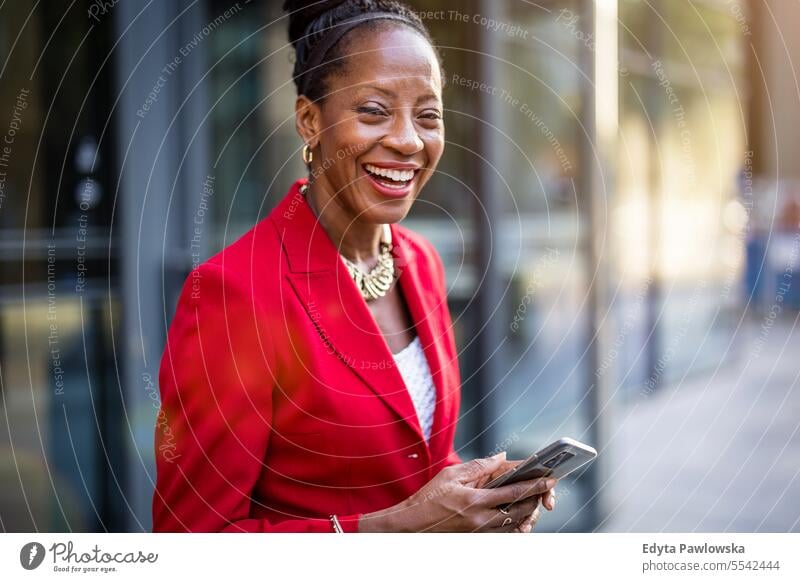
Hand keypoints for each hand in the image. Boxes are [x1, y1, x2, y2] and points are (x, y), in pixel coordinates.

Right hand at [358, 452, 556, 531]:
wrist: (413, 524)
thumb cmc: (429, 497)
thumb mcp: (452, 475)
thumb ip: (480, 466)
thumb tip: (502, 457)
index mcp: (476, 501)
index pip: (515, 492)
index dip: (536, 485)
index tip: (550, 478)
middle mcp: (482, 519)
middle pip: (521, 510)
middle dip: (537, 499)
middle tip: (546, 488)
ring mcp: (481, 531)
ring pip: (516, 524)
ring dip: (529, 511)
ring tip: (535, 499)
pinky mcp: (478, 537)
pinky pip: (505, 533)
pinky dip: (516, 523)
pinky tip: (520, 515)